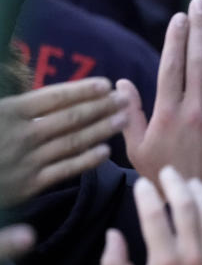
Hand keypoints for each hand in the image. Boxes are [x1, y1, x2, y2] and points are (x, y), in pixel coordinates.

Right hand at [0, 77, 126, 207]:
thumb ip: (15, 103)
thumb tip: (24, 78)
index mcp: (7, 112)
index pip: (53, 97)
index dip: (82, 89)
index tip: (105, 84)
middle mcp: (20, 135)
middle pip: (71, 117)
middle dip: (102, 106)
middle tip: (126, 97)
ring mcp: (26, 161)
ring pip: (73, 142)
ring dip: (102, 129)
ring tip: (124, 118)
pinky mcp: (28, 185)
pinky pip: (65, 170)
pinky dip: (87, 160)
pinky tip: (106, 151)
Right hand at [100, 167, 201, 264]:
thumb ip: (113, 263)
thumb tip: (112, 233)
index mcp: (164, 262)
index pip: (153, 216)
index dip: (147, 195)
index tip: (143, 184)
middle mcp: (192, 255)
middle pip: (185, 206)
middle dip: (175, 183)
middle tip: (169, 171)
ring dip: (200, 193)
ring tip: (192, 182)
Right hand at [118, 0, 201, 198]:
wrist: (200, 201)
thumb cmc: (165, 175)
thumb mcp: (136, 149)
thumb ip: (130, 115)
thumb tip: (121, 83)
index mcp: (168, 114)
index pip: (172, 66)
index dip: (177, 38)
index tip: (180, 17)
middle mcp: (195, 111)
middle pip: (200, 61)